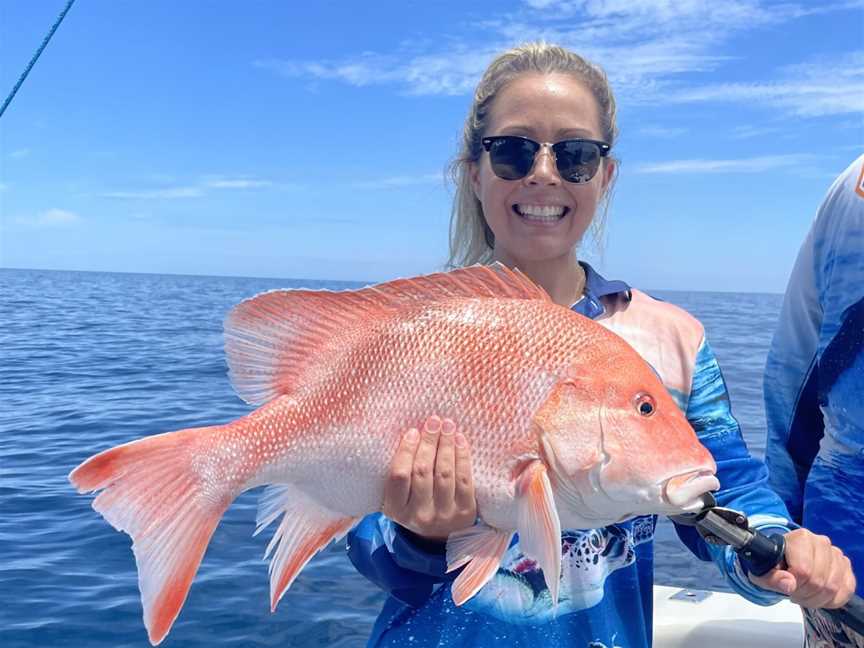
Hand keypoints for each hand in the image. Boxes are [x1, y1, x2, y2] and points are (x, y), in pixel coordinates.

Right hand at [382, 415, 476, 541]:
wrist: (440, 537)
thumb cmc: (416, 505)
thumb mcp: (399, 497)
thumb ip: (401, 473)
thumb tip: (411, 433)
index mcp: (396, 510)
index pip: (399, 476)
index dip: (406, 451)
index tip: (413, 431)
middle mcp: (419, 515)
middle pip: (423, 471)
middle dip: (429, 442)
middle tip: (434, 421)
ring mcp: (444, 515)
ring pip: (444, 473)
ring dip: (446, 445)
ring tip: (447, 425)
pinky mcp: (465, 512)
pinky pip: (464, 479)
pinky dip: (462, 456)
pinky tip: (459, 440)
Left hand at [749, 528, 856, 607]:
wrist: (784, 561)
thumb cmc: (774, 565)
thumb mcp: (764, 571)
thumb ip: (772, 578)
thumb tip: (789, 584)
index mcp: (800, 538)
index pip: (803, 570)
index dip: (794, 584)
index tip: (787, 585)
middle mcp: (821, 542)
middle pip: (819, 581)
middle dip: (804, 594)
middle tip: (794, 593)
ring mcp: (836, 554)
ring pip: (833, 587)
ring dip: (816, 599)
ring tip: (804, 594)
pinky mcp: (846, 567)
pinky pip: (846, 590)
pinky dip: (831, 600)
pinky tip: (817, 596)